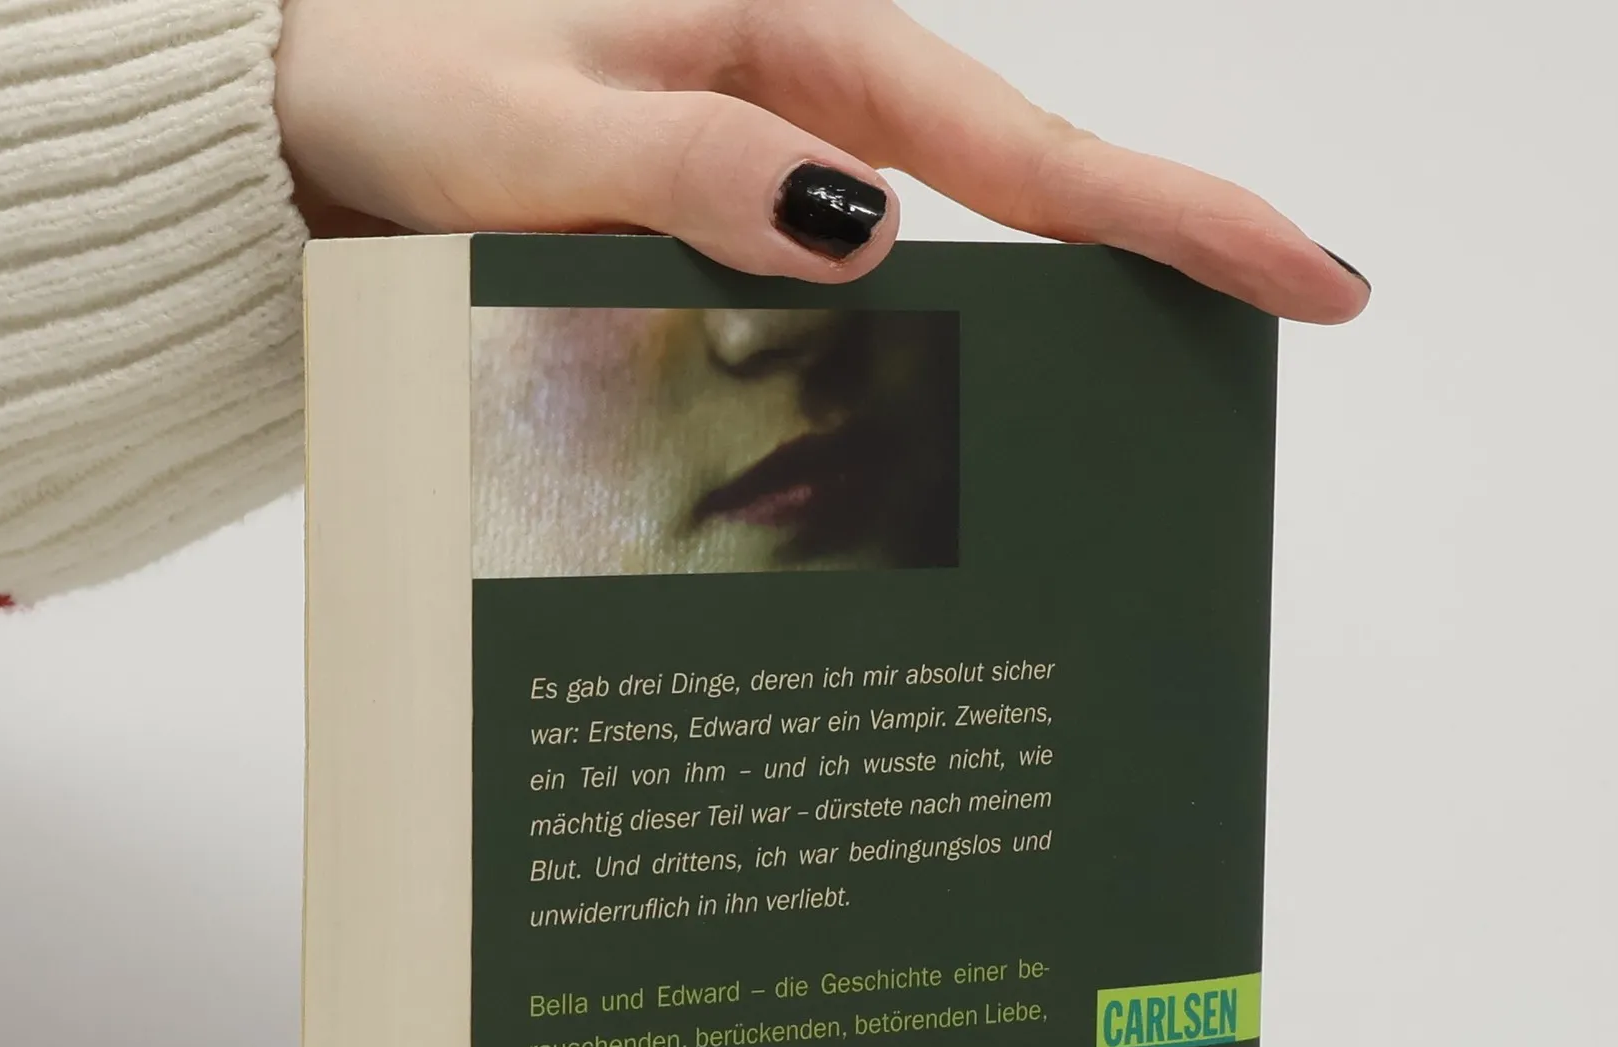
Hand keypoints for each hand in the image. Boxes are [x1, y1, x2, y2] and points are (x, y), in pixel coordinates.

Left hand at [274, 0, 1368, 322]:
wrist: (306, 93)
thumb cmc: (400, 76)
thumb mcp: (534, 125)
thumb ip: (692, 170)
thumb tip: (866, 230)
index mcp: (798, 44)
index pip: (1029, 147)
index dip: (1178, 214)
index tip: (1310, 271)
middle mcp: (813, 102)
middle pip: (1029, 198)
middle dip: (1152, 268)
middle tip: (1264, 348)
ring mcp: (784, 165)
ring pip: (950, 261)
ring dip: (1031, 338)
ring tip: (1117, 431)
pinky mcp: (741, 223)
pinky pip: (857, 295)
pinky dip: (907, 360)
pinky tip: (933, 429)